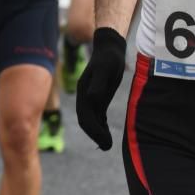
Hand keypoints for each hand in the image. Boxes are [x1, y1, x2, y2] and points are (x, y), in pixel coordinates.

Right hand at [76, 27, 126, 150]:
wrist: (110, 48)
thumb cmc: (109, 57)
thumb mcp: (105, 68)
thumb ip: (99, 83)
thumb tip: (92, 98)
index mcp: (84, 92)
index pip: (85, 117)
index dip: (94, 131)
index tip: (104, 141)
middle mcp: (84, 96)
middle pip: (86, 121)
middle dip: (95, 135)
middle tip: (107, 147)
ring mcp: (90, 97)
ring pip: (91, 119)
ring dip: (97, 132)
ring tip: (107, 144)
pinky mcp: (98, 96)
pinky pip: (97, 114)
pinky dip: (100, 125)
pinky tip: (106, 132)